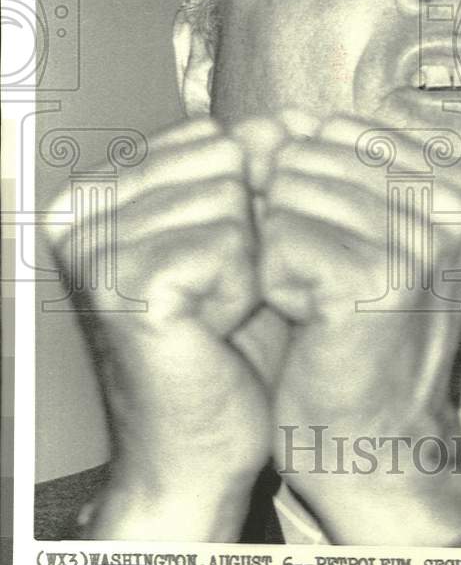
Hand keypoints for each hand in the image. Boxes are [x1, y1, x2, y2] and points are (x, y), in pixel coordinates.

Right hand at [45, 117, 288, 539]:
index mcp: (97, 189)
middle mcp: (80, 209)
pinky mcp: (123, 283)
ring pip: (232, 200)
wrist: (204, 442)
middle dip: (247, 231)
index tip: (214, 262)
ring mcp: (94, 245)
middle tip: (216, 292)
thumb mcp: (244, 234)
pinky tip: (211, 329)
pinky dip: (241, 291)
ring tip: (212, 312)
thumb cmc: (226, 342)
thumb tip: (275, 122)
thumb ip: (255, 170)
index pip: (212, 136)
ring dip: (246, 264)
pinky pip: (231, 245)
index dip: (241, 202)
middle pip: (225, 161)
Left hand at [258, 113, 460, 543]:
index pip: (332, 130)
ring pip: (283, 195)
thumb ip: (321, 161)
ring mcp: (421, 238)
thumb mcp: (356, 228)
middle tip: (333, 285)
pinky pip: (275, 241)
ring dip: (283, 256)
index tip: (347, 252)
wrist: (377, 436)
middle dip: (291, 223)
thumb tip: (272, 120)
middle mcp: (455, 200)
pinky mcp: (376, 277)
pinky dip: (278, 287)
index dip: (309, 192)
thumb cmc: (358, 328)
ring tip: (327, 303)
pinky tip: (316, 323)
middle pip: (303, 157)